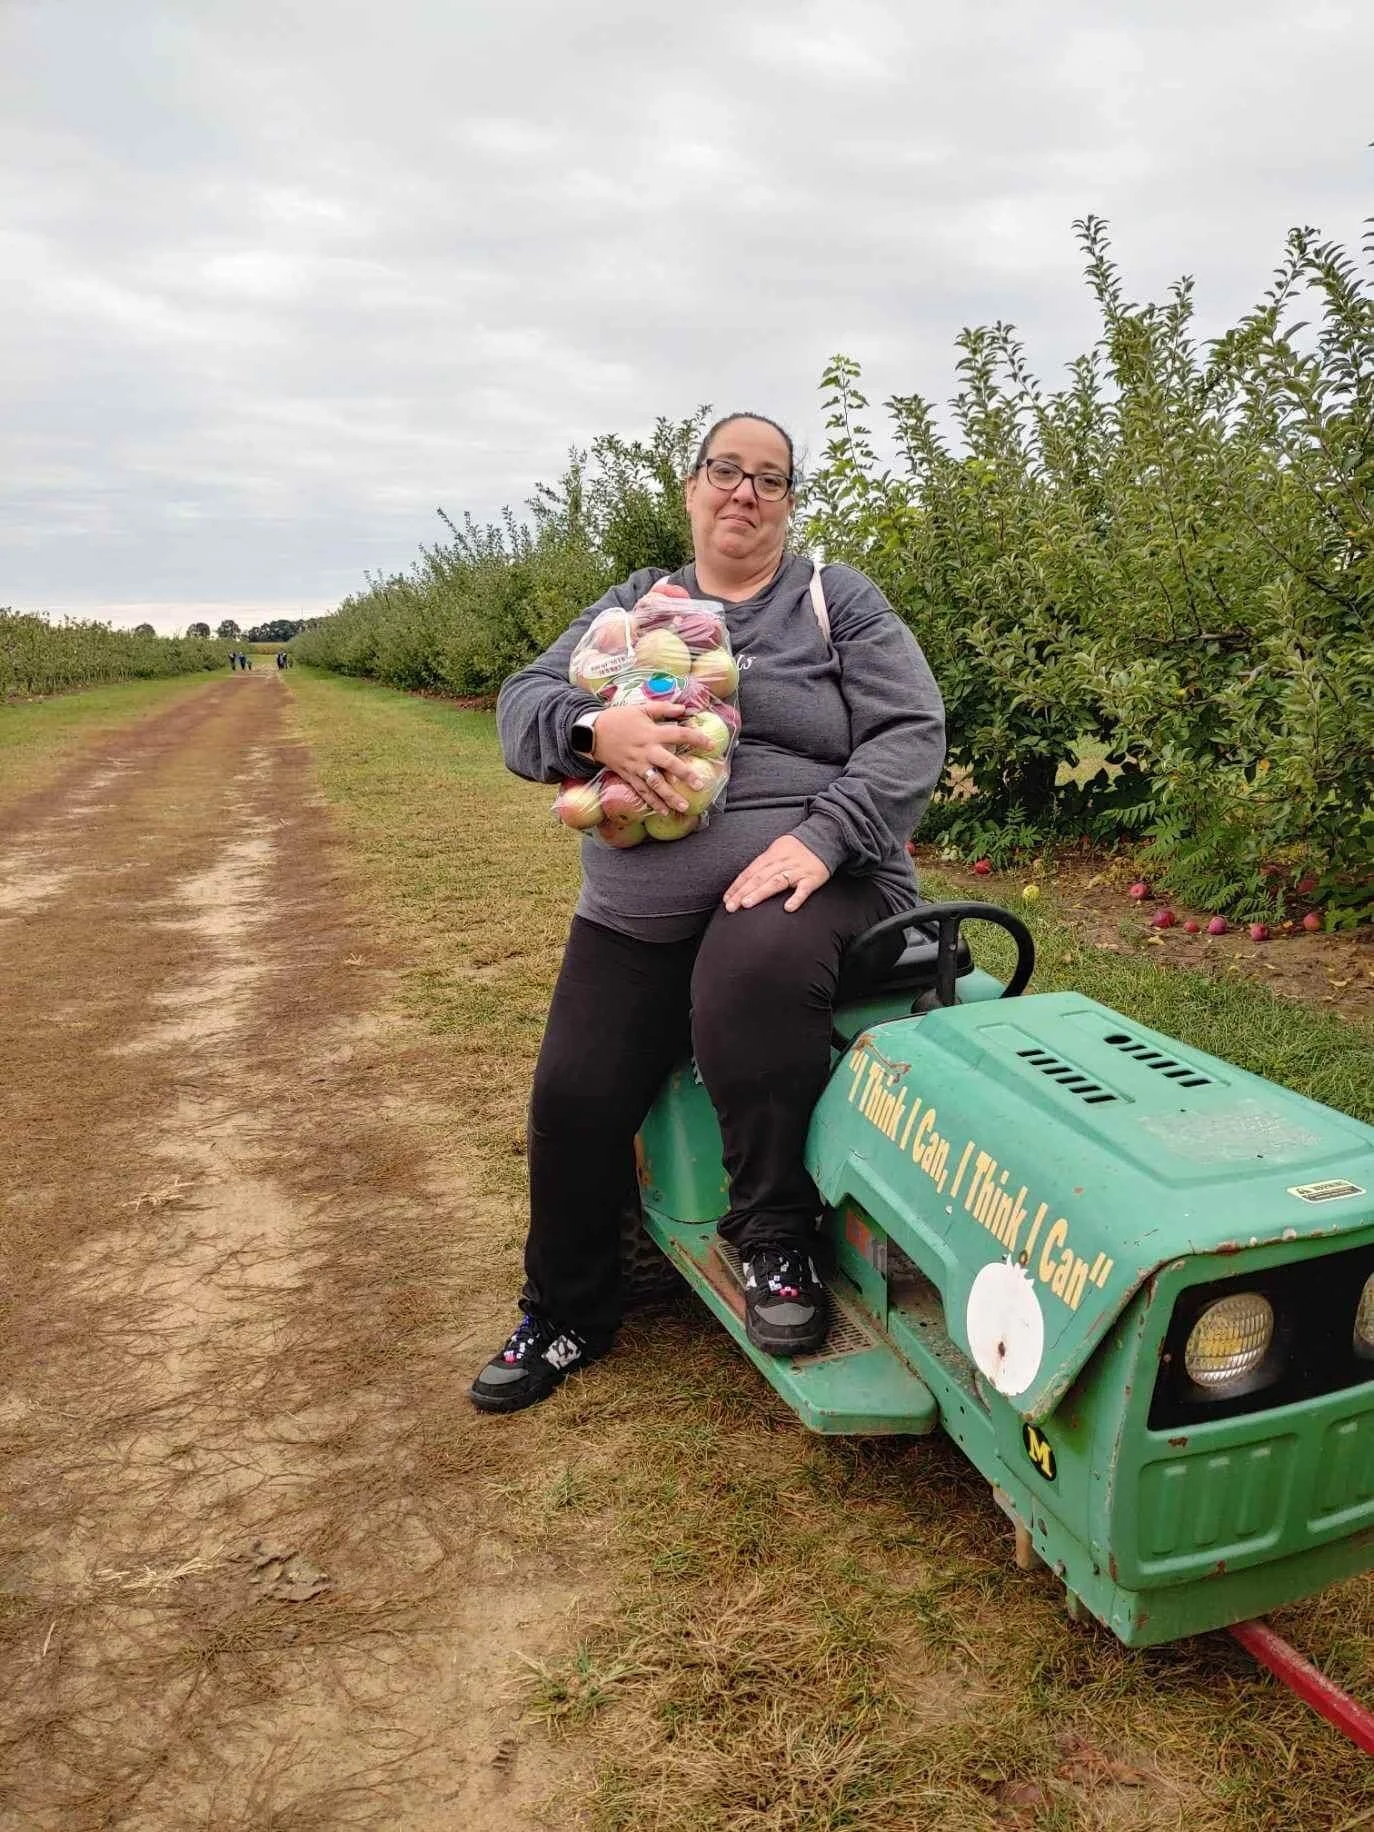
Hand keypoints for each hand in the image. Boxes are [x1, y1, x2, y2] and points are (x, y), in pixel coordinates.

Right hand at [591, 705, 714, 815]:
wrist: (591, 732)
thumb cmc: (618, 718)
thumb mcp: (640, 708)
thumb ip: (663, 709)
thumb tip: (684, 708)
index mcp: (651, 733)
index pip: (679, 735)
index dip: (697, 739)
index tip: (711, 746)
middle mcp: (646, 751)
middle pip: (669, 764)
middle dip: (685, 775)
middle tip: (699, 785)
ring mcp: (636, 766)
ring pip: (655, 783)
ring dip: (669, 796)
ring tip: (683, 807)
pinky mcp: (628, 775)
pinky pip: (641, 791)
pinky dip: (652, 802)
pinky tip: (664, 812)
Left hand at [724, 837, 829, 913]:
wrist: (824, 836)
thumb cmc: (798, 847)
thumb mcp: (776, 850)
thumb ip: (763, 865)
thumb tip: (746, 880)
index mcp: (770, 856)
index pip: (749, 872)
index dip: (737, 886)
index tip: (727, 899)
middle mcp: (781, 863)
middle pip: (758, 878)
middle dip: (743, 892)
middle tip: (731, 906)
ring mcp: (796, 871)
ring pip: (776, 882)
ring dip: (760, 893)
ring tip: (747, 904)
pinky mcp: (812, 878)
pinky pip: (804, 889)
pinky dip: (796, 898)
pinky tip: (788, 908)